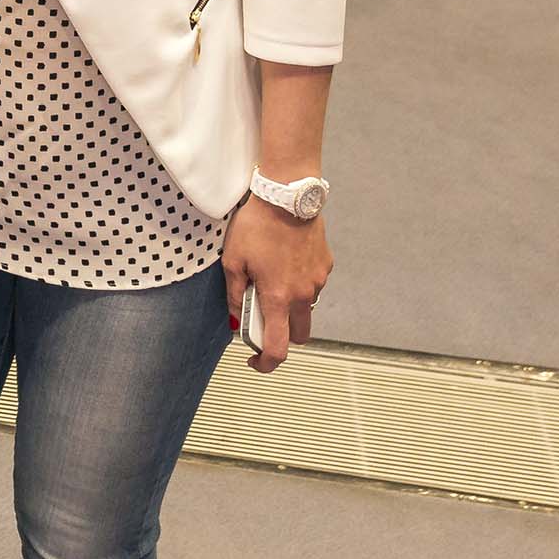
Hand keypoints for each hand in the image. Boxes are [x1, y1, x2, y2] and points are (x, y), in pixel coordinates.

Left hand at [221, 196, 331, 371]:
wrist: (286, 195)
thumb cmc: (257, 225)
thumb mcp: (232, 260)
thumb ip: (235, 294)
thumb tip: (236, 319)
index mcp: (278, 297)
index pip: (278, 347)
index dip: (266, 362)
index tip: (255, 359)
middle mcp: (303, 294)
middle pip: (299, 335)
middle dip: (282, 334)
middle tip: (263, 316)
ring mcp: (318, 281)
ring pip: (306, 308)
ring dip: (291, 306)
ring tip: (271, 279)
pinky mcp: (326, 265)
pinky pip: (312, 285)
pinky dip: (299, 284)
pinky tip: (284, 262)